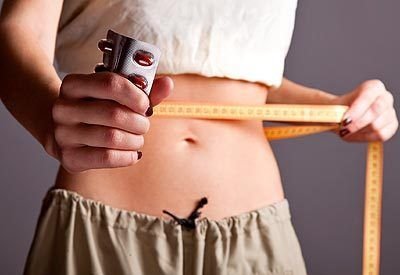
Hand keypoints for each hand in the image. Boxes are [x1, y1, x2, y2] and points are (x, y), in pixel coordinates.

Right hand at [48, 72, 172, 172]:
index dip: (135, 95)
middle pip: (114, 114)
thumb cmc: (97, 109)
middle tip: (143, 125)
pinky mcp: (69, 157)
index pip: (110, 84)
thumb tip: (167, 84)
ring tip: (137, 139)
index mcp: (73, 85)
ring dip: (135, 140)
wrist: (65, 131)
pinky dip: (128, 156)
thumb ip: (143, 91)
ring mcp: (63, 134)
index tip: (146, 105)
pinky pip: (107, 158)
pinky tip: (132, 153)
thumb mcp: (116, 95)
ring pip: (112, 137)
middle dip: (138, 122)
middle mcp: (63, 108)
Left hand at [331, 79, 397, 141]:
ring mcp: (391, 112)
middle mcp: (386, 97)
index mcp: (373, 87)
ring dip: (359, 130)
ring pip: (377, 125)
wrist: (345, 117)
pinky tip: (356, 134)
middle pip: (375, 111)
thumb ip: (336, 112)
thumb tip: (338, 119)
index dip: (356, 110)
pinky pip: (381, 135)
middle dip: (358, 122)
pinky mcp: (392, 126)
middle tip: (344, 128)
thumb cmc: (340, 110)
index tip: (344, 120)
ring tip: (348, 130)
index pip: (367, 97)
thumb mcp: (335, 108)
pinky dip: (366, 137)